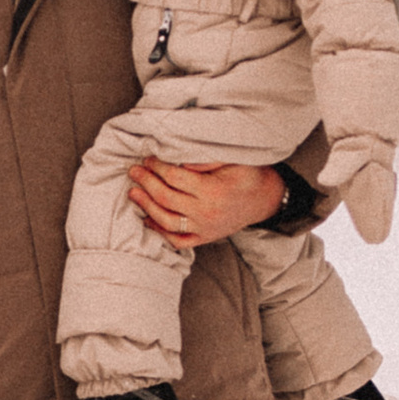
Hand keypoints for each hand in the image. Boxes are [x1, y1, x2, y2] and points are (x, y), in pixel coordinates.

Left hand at [124, 158, 286, 251]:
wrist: (264, 199)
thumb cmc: (247, 174)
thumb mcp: (233, 159)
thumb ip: (205, 160)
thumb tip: (179, 161)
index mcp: (212, 191)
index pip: (174, 178)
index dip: (157, 167)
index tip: (147, 158)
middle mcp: (206, 213)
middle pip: (166, 198)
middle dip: (146, 183)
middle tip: (134, 171)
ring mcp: (204, 229)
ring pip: (166, 221)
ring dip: (146, 206)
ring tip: (134, 193)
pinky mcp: (204, 238)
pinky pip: (177, 240)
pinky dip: (159, 232)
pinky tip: (147, 220)